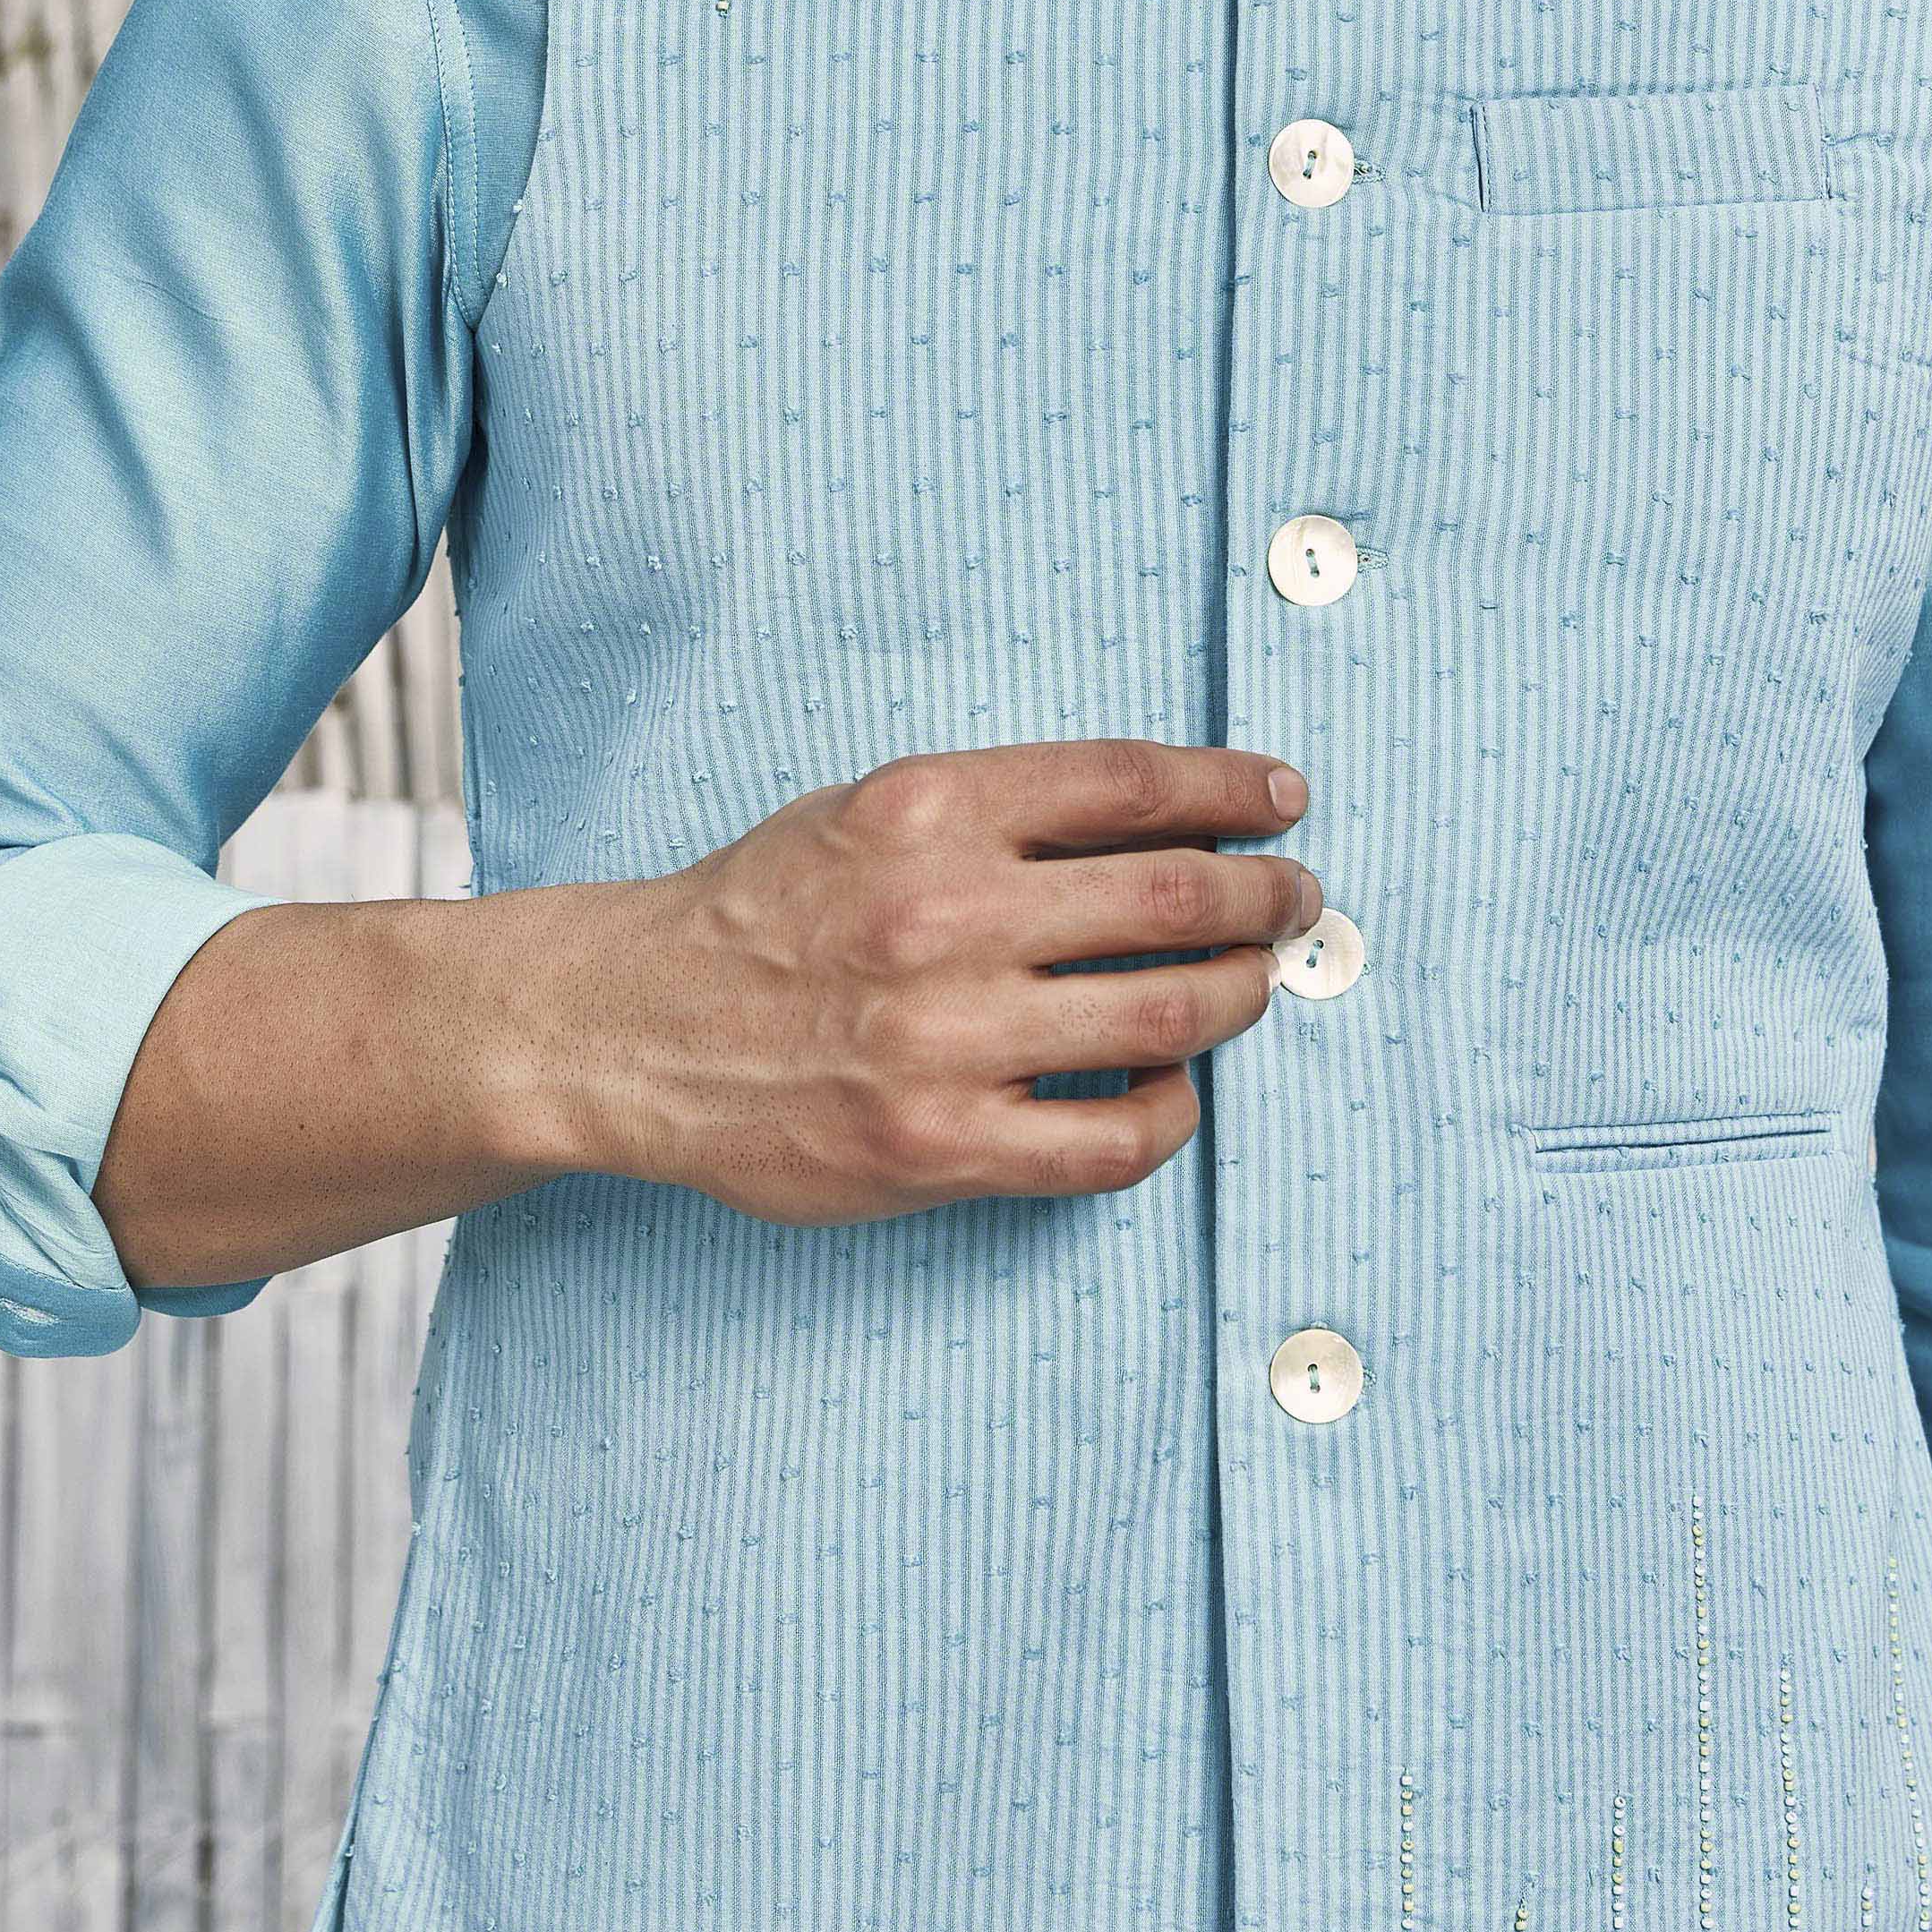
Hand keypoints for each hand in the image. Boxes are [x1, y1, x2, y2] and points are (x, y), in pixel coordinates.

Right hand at [554, 737, 1319, 1224]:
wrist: (637, 1028)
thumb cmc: (765, 913)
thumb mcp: (868, 811)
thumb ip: (1000, 810)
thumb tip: (1162, 819)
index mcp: (928, 809)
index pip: (1132, 784)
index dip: (1235, 789)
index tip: (1284, 801)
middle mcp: (943, 918)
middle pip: (1177, 897)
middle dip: (1266, 897)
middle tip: (1293, 900)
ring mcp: (946, 1042)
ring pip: (1171, 1015)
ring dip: (1243, 994)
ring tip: (1256, 982)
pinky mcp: (942, 1148)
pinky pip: (1114, 1140)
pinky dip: (1175, 1110)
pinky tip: (1177, 1087)